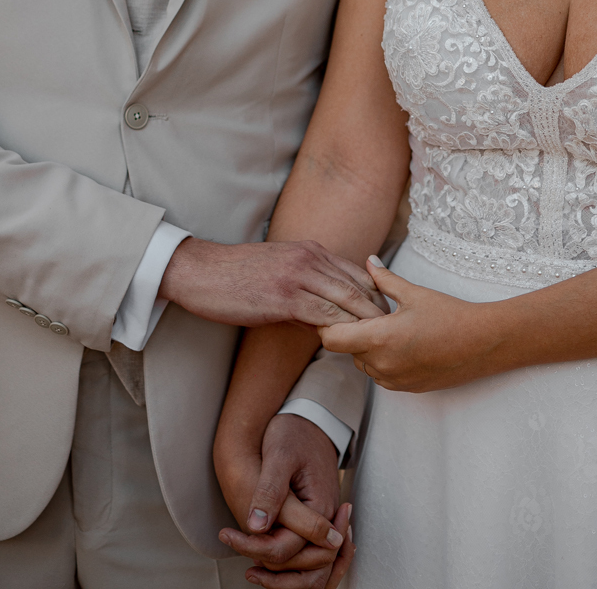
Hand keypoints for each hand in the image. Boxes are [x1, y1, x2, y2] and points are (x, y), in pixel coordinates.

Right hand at [160, 237, 385, 327]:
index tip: (388, 316)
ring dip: (366, 322)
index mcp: (310, 250)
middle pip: (358, 285)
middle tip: (395, 332)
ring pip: (346, 299)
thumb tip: (325, 318)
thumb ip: (306, 288)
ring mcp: (297, 276)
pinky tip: (347, 344)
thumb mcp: (278, 271)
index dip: (375, 294)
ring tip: (380, 342)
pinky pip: (322, 315)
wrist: (201, 271)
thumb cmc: (236, 275)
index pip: (356, 272)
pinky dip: (339, 329)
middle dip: (378, 310)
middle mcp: (309, 258)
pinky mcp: (284, 297)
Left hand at [217, 414, 354, 586]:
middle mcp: (325, 521)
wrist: (308, 419)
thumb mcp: (279, 456)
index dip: (253, 548)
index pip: (287, 549)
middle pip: (300, 567)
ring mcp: (321, 522)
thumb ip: (270, 492)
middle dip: (267, 570)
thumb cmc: (294, 433)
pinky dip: (284, 561)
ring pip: (306, 567)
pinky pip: (303, 553)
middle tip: (232, 545)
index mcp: (320, 508)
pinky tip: (260, 553)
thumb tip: (256, 527)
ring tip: (247, 564)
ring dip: (278, 573)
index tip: (226, 534)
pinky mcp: (313, 520)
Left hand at [319, 256, 497, 391]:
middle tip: (365, 312)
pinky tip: (401, 342)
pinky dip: (381, 359)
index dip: (328, 324)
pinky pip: (380, 374)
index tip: (337, 309)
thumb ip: (384, 280)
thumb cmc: (450, 315)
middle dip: (350, 331)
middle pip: (346, 350)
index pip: (332, 339)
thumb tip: (369, 261)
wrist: (483, 343)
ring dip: (366, 347)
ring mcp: (394, 380)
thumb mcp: (414, 293)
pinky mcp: (406, 388)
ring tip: (387, 326)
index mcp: (380, 338)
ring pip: (363, 363)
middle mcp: (382, 364)